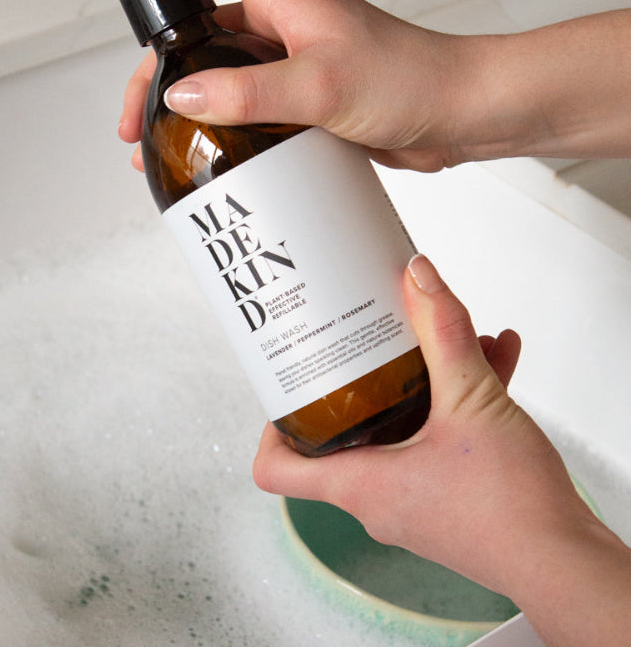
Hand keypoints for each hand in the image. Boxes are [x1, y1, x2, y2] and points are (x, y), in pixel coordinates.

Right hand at [111, 0, 473, 172]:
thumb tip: (183, 96)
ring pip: (209, 66)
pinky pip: (238, 99)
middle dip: (151, 61)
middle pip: (189, 19)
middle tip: (135, 113)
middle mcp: (273, 15)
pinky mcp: (293, 91)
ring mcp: (281, 54)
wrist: (460, 111)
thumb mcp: (324, 84)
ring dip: (177, 100)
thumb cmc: (412, 77)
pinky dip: (213, 123)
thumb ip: (250, 92)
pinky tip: (204, 154)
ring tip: (154, 146)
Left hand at [253, 255, 630, 646]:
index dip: (271, 424)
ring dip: (422, 380)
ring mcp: (413, 501)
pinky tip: (494, 357)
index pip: (274, 468)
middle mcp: (377, 497)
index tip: (291, 380)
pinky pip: (436, 440)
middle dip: (361, 380)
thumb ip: (443, 333)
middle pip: (340, 433)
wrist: (570, 564)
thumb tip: (417, 278)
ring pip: (400, 428)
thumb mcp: (471, 400)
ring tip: (452, 336)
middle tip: (364, 340)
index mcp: (359, 483)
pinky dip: (454, 402)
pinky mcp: (448, 499)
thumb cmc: (513, 509)